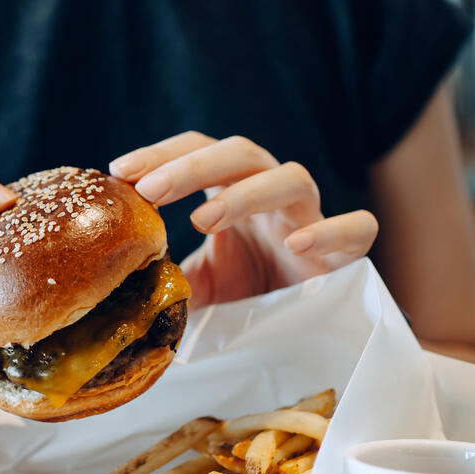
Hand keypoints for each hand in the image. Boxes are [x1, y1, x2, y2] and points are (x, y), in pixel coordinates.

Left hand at [110, 132, 376, 305]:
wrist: (308, 323)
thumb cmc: (252, 289)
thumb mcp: (202, 283)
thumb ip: (169, 277)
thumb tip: (120, 293)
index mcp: (235, 186)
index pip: (198, 149)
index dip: (161, 154)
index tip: (120, 172)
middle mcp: (273, 189)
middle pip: (240, 153)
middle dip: (192, 167)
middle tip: (149, 190)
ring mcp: (312, 214)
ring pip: (290, 178)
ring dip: (245, 194)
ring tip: (202, 221)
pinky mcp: (349, 249)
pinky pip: (355, 227)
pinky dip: (329, 230)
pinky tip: (297, 244)